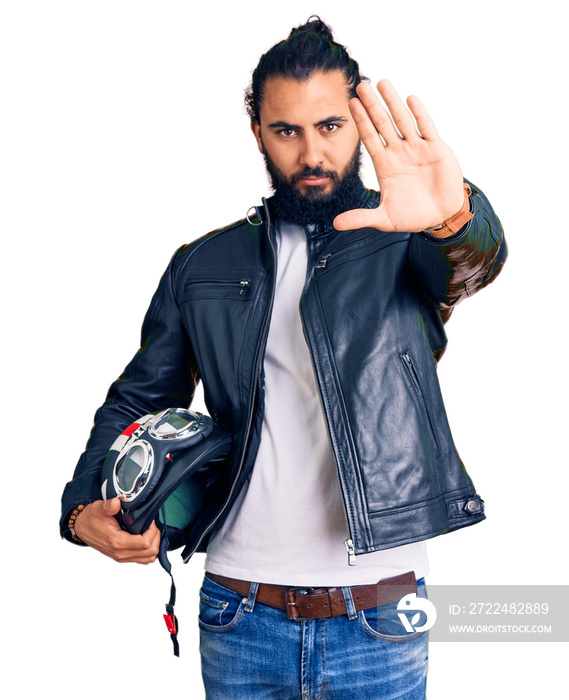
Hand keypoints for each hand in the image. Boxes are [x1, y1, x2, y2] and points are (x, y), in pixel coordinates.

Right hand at [74, 497, 159, 563]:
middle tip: (152, 525)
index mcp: (116, 542)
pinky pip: (142, 559)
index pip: (144, 543)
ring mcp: (121, 557)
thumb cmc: (91, 518)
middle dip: (156, 537)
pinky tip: (146, 538)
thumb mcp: (99, 508)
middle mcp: (120, 553)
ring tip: (150, 531)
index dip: (152, 531)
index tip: (150, 521)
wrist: (82, 527)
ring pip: (148, 558)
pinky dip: (148, 550)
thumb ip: (109, 506)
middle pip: (150, 552)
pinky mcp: (122, 557)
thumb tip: (118, 502)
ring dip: (154, 545)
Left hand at [333, 80, 464, 232]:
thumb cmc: (412, 216)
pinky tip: (410, 99)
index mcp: (385, 165)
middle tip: (361, 84)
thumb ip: (361, 218)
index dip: (361, 121)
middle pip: (383, 124)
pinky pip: (426, 128)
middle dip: (372, 105)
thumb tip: (335, 224)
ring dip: (393, 102)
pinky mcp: (436, 149)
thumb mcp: (384, 219)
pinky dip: (419, 114)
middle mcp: (399, 152)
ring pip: (403, 121)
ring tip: (383, 83)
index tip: (351, 104)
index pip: (370, 138)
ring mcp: (417, 148)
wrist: (441, 216)